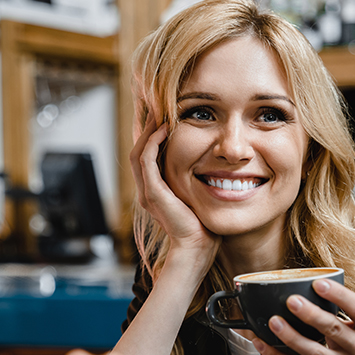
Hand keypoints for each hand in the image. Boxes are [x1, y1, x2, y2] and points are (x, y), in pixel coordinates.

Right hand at [130, 116, 219, 254]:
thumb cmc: (203, 228)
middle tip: (154, 105)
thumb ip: (199, 183)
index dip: (153, 135)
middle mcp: (148, 190)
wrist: (197, 248)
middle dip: (146, 127)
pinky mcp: (154, 193)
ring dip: (147, 130)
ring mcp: (148, 192)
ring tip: (156, 111)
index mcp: (157, 191)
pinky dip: (153, 143)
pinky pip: (146, 161)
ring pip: (139, 151)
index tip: (164, 116)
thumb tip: (216, 168)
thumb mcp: (200, 198)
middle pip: (139, 149)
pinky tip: (163, 129)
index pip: (149, 156)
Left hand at [253, 279, 354, 354]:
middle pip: (334, 329)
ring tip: (275, 322)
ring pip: (314, 351)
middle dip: (311, 314)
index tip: (319, 283)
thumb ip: (345, 312)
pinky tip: (262, 343)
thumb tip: (313, 288)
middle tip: (293, 301)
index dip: (339, 295)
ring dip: (292, 336)